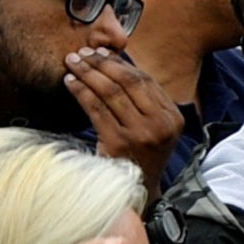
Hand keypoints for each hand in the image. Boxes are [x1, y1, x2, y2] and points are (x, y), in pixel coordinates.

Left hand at [62, 42, 183, 168]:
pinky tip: (70, 83)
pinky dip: (81, 92)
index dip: (120, 63)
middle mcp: (161, 124)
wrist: (136, 190)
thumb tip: (113, 62)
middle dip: (102, 64)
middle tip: (81, 54)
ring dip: (88, 74)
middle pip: (129, 82)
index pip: (145, 80)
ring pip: (110, 93)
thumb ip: (141, 100)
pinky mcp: (118, 143)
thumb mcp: (153, 127)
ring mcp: (140, 134)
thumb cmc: (139, 154)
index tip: (100, 52)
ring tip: (72, 64)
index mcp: (173, 117)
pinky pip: (95, 109)